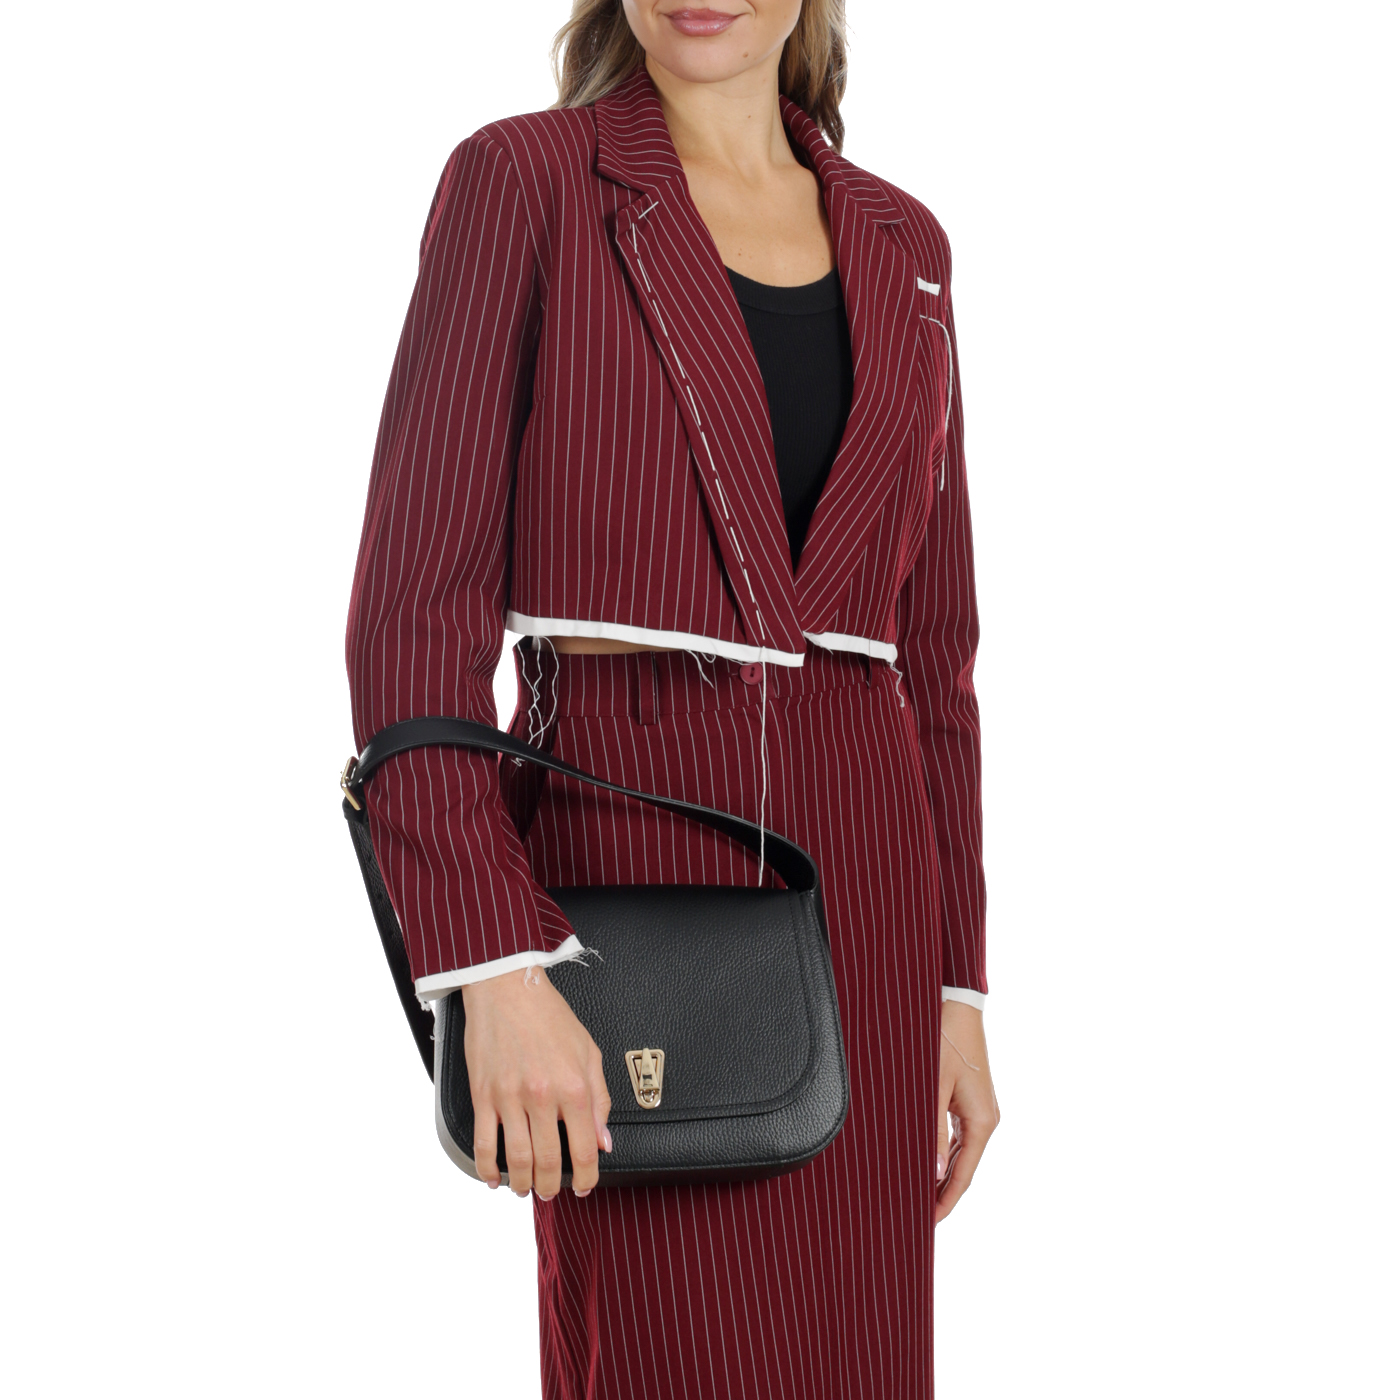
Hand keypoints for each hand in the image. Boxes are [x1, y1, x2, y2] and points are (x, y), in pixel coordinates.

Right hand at [460, 966, 612, 1198]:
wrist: (508, 987)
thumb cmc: (549, 1016)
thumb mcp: (588, 1051)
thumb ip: (599, 1099)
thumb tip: (602, 1141)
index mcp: (573, 1086)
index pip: (584, 1147)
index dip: (587, 1175)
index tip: (586, 1184)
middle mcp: (542, 1095)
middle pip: (548, 1161)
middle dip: (553, 1186)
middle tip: (553, 1191)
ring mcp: (509, 1097)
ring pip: (516, 1159)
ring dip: (523, 1183)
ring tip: (526, 1188)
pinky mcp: (483, 1094)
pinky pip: (483, 1143)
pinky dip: (487, 1169)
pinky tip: (495, 1179)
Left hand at [935, 1001, 998, 1223]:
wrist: (957, 1005)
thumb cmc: (943, 1040)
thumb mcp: (933, 1087)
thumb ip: (934, 1131)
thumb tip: (934, 1172)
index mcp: (981, 1121)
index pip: (963, 1175)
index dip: (946, 1201)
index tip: (928, 1223)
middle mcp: (986, 1120)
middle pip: (965, 1169)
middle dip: (943, 1193)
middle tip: (918, 1217)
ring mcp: (980, 1111)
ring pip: (962, 1154)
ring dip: (944, 1175)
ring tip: (920, 1197)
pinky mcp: (971, 1101)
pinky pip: (959, 1137)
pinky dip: (945, 1154)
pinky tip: (930, 1163)